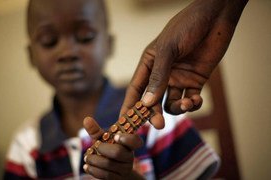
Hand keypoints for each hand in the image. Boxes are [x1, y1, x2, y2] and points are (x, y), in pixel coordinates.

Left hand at [83, 117, 143, 179]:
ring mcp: (125, 169)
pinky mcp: (118, 179)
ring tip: (87, 157)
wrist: (116, 172)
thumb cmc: (108, 150)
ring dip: (94, 160)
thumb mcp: (103, 140)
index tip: (116, 136)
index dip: (127, 139)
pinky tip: (86, 166)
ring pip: (109, 164)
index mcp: (129, 144)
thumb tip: (86, 119)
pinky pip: (105, 175)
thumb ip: (96, 130)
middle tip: (95, 146)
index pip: (135, 141)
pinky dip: (93, 170)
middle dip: (103, 148)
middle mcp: (129, 156)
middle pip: (118, 152)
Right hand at [120, 0, 247, 128]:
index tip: (124, 122)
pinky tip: (196, 99)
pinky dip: (193, 104)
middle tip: (158, 125)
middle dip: (155, 113)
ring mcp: (179, 78)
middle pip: (153, 100)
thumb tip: (147, 102)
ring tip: (186, 103)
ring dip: (178, 108)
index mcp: (149, 64)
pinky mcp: (195, 81)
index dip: (129, 106)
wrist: (214, 18)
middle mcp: (162, 74)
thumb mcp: (167, 50)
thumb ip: (158, 76)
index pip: (136, 89)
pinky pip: (190, 99)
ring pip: (172, 103)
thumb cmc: (186, 27)